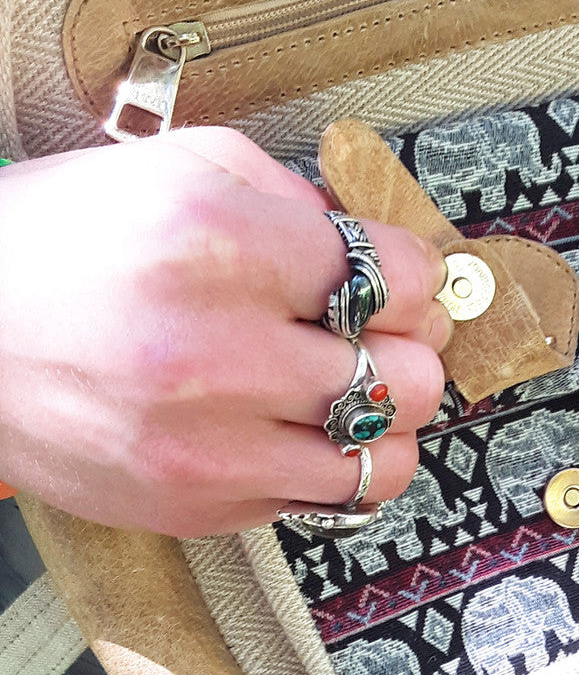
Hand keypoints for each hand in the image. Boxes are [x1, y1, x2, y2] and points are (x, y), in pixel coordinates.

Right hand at [0, 128, 451, 533]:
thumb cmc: (64, 242)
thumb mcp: (176, 168)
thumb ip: (293, 194)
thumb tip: (377, 243)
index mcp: (221, 243)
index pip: (401, 279)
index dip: (418, 278)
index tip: (399, 280)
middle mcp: (219, 351)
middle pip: (408, 377)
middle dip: (411, 351)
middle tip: (380, 337)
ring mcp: (208, 444)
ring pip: (385, 460)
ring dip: (386, 423)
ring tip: (349, 392)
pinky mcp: (195, 506)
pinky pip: (323, 501)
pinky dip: (331, 464)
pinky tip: (296, 428)